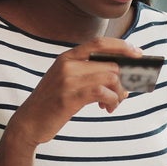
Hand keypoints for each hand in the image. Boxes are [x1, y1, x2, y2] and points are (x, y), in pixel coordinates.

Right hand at [5, 37, 142, 147]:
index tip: (138, 54)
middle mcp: (67, 64)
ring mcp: (67, 80)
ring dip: (119, 93)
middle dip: (125, 79)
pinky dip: (111, 101)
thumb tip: (120, 73)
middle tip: (124, 94)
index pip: (99, 43)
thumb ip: (87, 73)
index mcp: (66, 57)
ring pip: (110, 77)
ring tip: (113, 104)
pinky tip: (107, 108)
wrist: (28, 122)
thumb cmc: (51, 103)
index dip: (122, 46)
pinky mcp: (69, 97)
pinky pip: (102, 92)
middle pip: (110, 63)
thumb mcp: (65, 81)